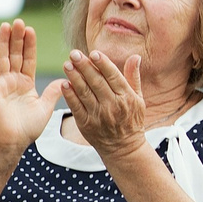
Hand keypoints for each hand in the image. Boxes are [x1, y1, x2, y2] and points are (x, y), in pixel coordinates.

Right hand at [0, 19, 66, 158]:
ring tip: (6, 25)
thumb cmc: (27, 129)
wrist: (12, 143)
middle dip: (16, 38)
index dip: (29, 44)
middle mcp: (12, 80)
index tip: (31, 29)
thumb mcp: (45, 108)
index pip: (28, 58)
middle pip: (14, 54)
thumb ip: (53, 93)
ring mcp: (0, 84)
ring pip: (1, 58)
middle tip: (19, 21)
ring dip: (2, 42)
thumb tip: (65, 79)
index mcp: (25, 83)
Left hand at [63, 46, 147, 161]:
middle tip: (74, 54)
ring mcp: (99, 116)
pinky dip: (70, 96)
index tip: (93, 53)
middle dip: (84, 66)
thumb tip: (135, 56)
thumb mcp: (138, 98)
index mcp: (126, 98)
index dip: (103, 64)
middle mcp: (113, 106)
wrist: (124, 148)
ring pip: (84, 93)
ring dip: (74, 77)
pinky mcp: (86, 124)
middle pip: (96, 82)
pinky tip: (64, 84)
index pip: (113, 77)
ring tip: (66, 64)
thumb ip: (133, 77)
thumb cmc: (132, 119)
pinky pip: (76, 107)